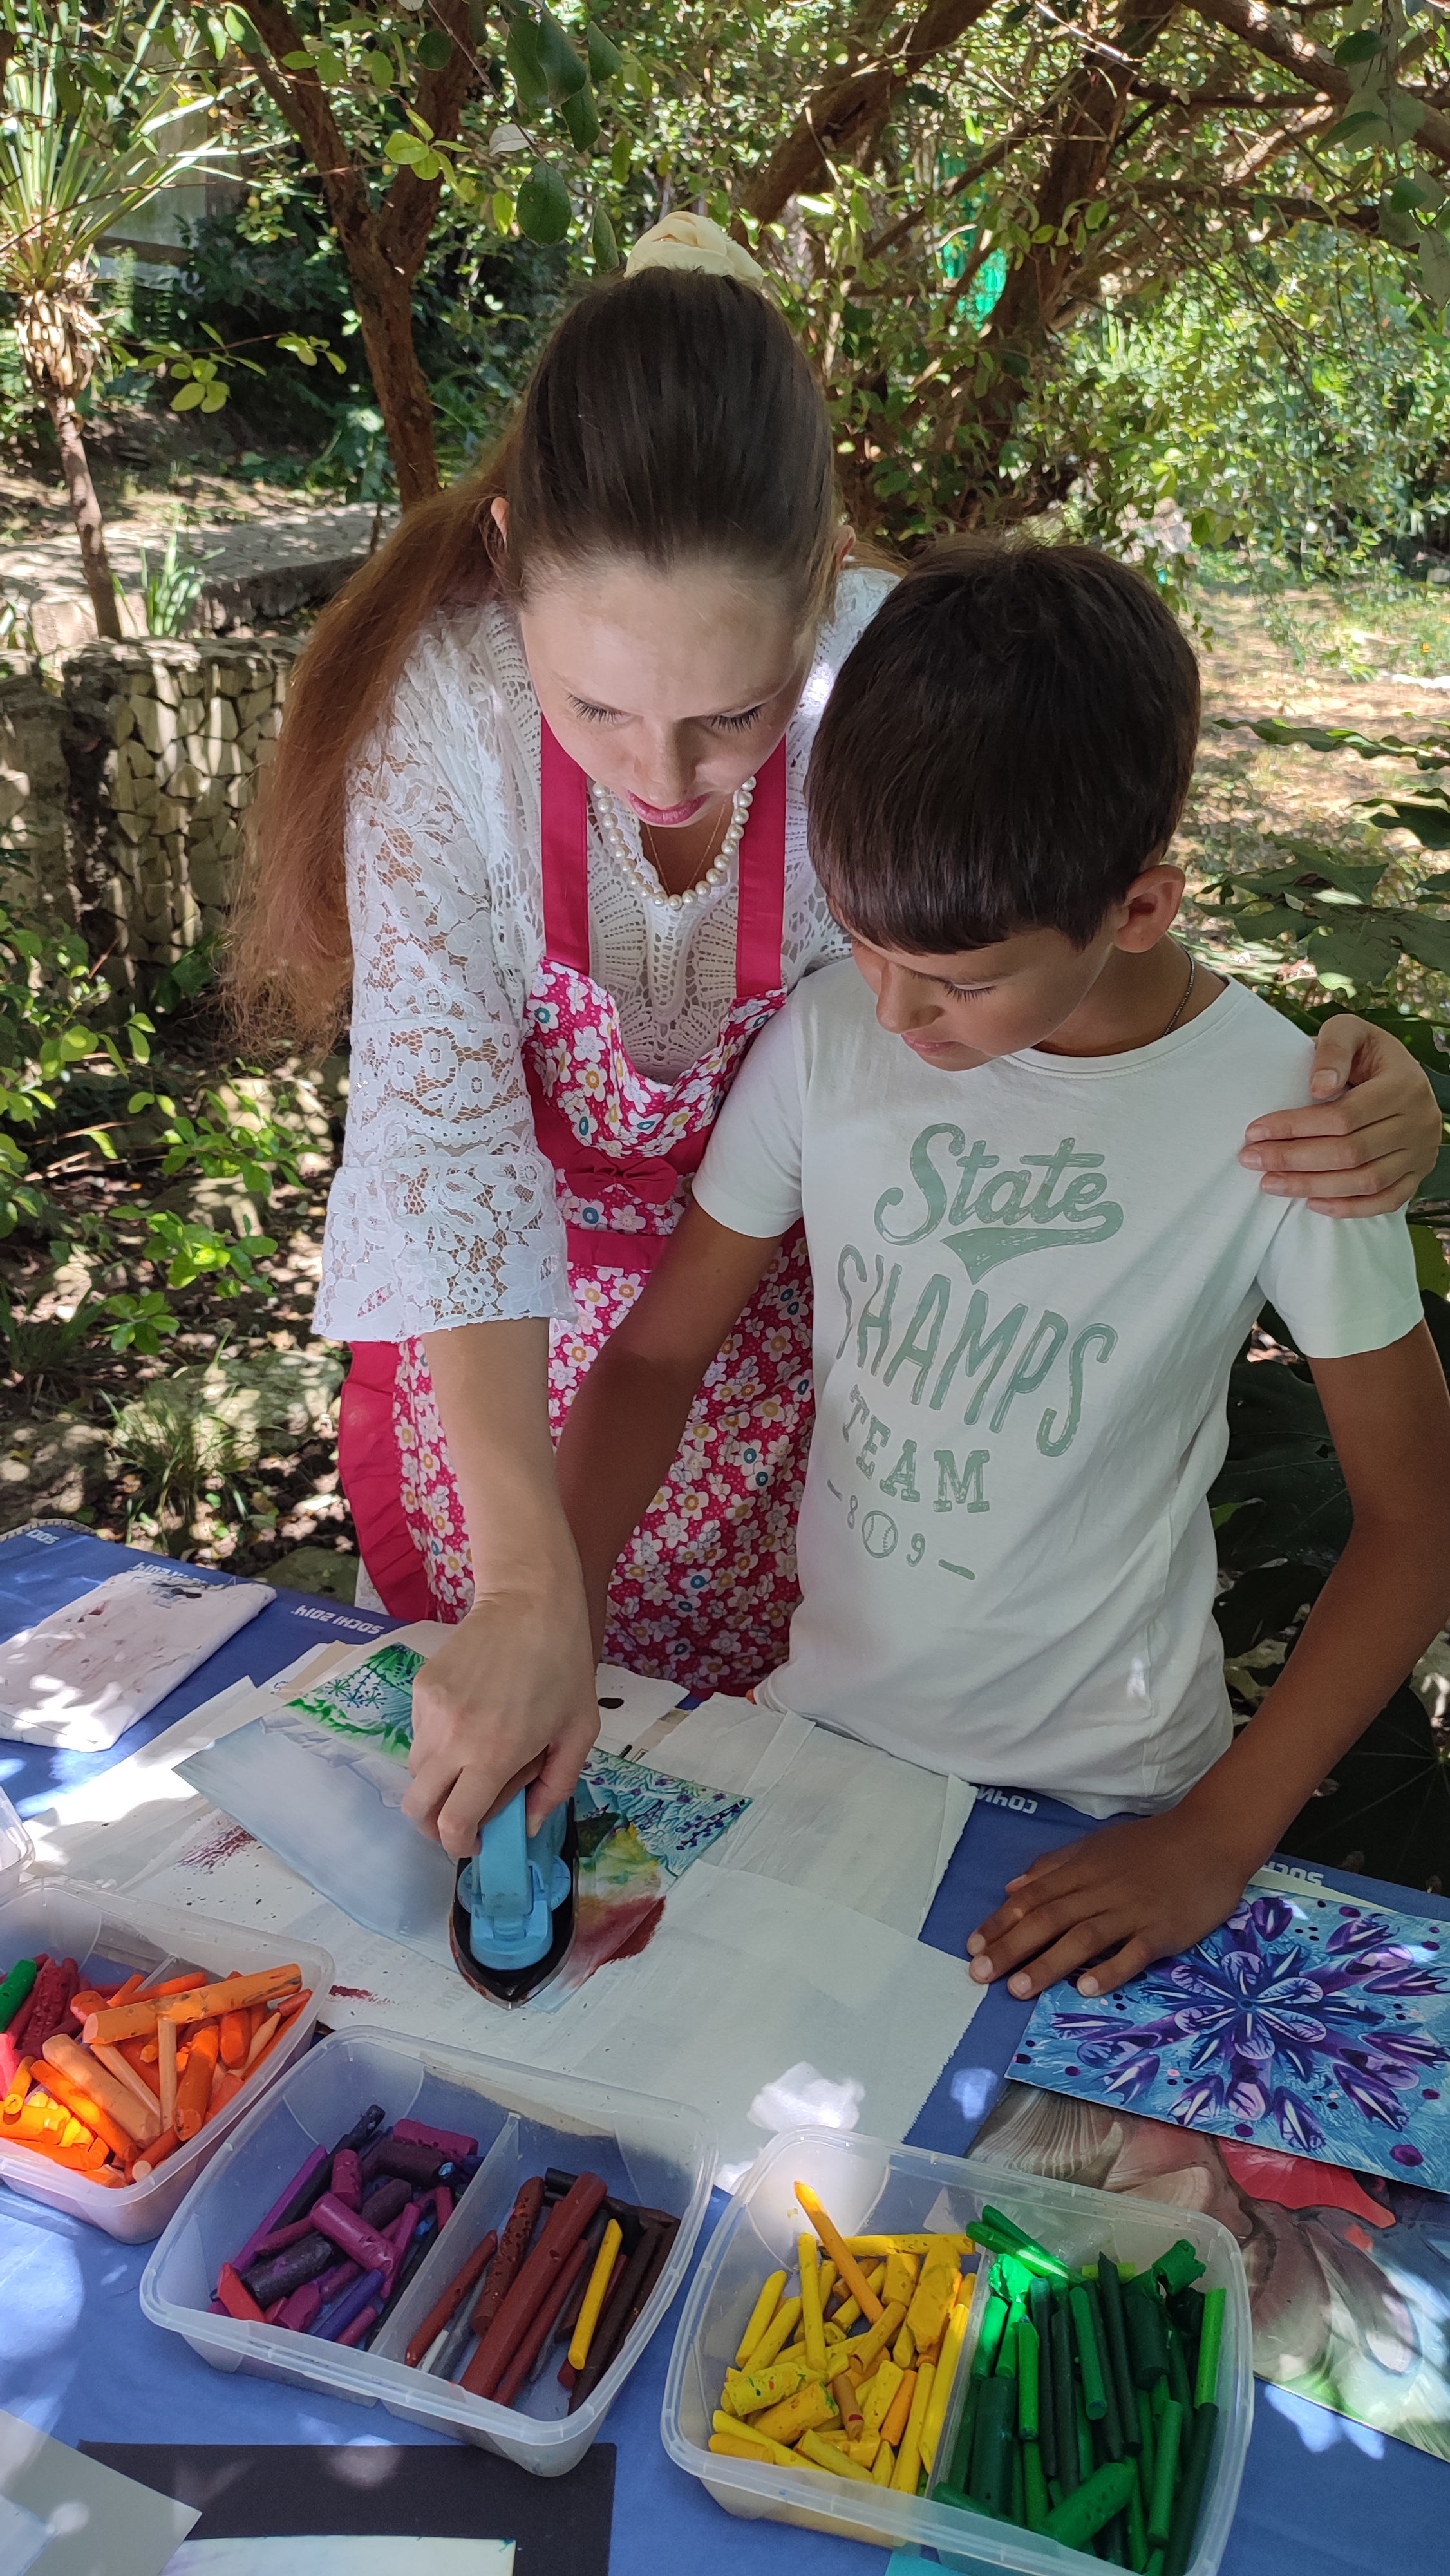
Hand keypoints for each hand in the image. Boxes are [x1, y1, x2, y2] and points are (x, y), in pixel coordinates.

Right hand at [401, 1581, 599, 1860]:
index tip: (476, 1842)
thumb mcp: (578, 1732)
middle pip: (417, 1808)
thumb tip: (525, 1826)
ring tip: (474, 1759)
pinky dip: (437, 1743)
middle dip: (435, 1825)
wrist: (529, 1602)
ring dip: (438, 1782)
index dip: (459, 1846)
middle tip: (462, 1816)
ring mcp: (429, 1712)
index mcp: (492, 1756)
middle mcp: (451, 1739)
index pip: (452, 1825)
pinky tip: (470, 1719)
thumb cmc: (563, 1666)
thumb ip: (555, 1787)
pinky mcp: (421, 1688)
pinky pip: (418, 1733)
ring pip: (415, 1771)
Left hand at [965, 1808, 1256, 2000]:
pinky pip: (1133, 1954)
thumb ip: (1055, 1866)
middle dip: (1011, 1948)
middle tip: (980, 1974)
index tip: (973, 1946)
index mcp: (1083, 1869)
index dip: (1001, 1922)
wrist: (1210, 1838)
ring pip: (1083, 1938)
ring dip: (1048, 1964)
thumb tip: (1013, 1888)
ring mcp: (1133, 1911)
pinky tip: (1085, 1989)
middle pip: (1049, 1919)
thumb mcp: (1098, 1846)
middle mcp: (1101, 1890)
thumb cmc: (1151, 1845)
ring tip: (1018, 1990)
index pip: (1033, 1897)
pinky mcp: (1163, 1931)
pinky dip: (1109, 1970)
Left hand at [1239, 1015, 1442, 1214]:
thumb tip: (1318, 1087)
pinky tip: (1312, 1203)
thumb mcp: (1349, 1031)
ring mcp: (1421, 1152)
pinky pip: (1387, 1201)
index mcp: (1404, 1085)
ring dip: (1313, 1186)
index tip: (1255, 1131)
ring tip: (1270, 1183)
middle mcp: (1419, 1122)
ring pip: (1366, 1181)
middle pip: (1351, 1152)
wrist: (1401, 1072)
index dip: (1296, 1126)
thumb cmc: (1365, 1052)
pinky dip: (1349, 1207)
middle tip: (1252, 1159)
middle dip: (1294, 1159)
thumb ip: (1333, 1049)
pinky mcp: (1417, 1174)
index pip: (1344, 1116)